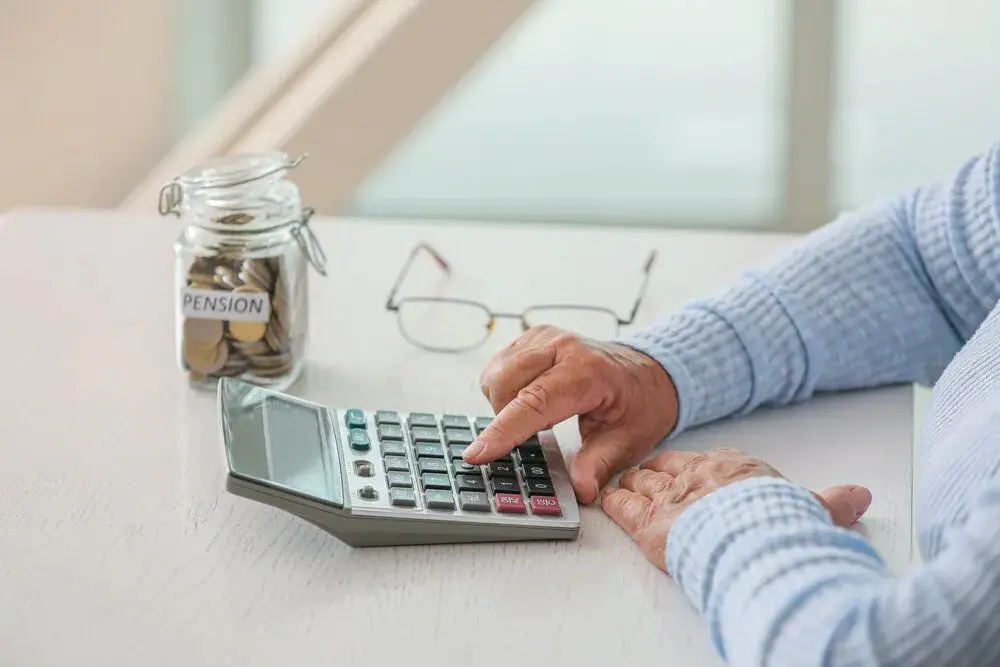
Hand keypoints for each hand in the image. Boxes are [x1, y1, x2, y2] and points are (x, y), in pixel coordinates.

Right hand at [463, 325, 679, 503]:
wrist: (648, 371)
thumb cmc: (639, 403)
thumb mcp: (629, 440)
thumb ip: (599, 464)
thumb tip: (580, 489)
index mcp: (588, 372)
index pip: (534, 403)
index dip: (503, 431)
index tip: (478, 454)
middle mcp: (563, 347)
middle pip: (504, 384)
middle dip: (506, 418)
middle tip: (536, 435)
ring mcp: (546, 338)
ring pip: (496, 374)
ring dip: (504, 402)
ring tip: (537, 416)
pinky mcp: (533, 337)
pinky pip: (499, 365)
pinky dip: (505, 387)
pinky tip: (531, 398)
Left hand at [601, 448, 872, 570]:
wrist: (755, 540)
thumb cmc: (780, 524)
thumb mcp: (812, 507)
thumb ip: (831, 502)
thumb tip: (862, 496)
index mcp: (731, 468)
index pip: (701, 462)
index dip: (690, 469)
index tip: (685, 472)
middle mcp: (695, 477)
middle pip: (663, 469)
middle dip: (653, 475)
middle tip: (645, 479)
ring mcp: (667, 498)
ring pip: (637, 483)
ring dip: (628, 486)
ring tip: (620, 487)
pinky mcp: (645, 524)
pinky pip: (619, 507)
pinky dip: (610, 504)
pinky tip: (603, 501)